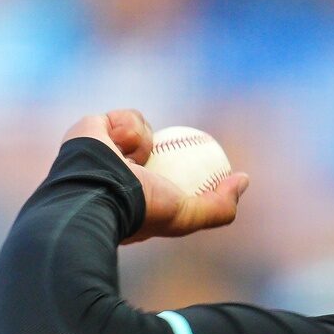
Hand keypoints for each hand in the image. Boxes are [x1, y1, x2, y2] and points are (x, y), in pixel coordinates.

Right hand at [61, 109, 250, 243]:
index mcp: (136, 196)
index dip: (188, 166)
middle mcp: (117, 174)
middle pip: (154, 149)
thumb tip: (244, 180)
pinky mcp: (90, 129)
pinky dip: (127, 128)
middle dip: (167, 146)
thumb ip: (219, 205)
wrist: (95, 190)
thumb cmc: (141, 207)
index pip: (169, 176)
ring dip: (143, 139)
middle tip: (185, 142)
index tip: (207, 160)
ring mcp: (102, 151)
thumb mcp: (188, 215)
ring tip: (138, 156)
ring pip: (140, 129)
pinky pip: (123, 118)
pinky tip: (119, 142)